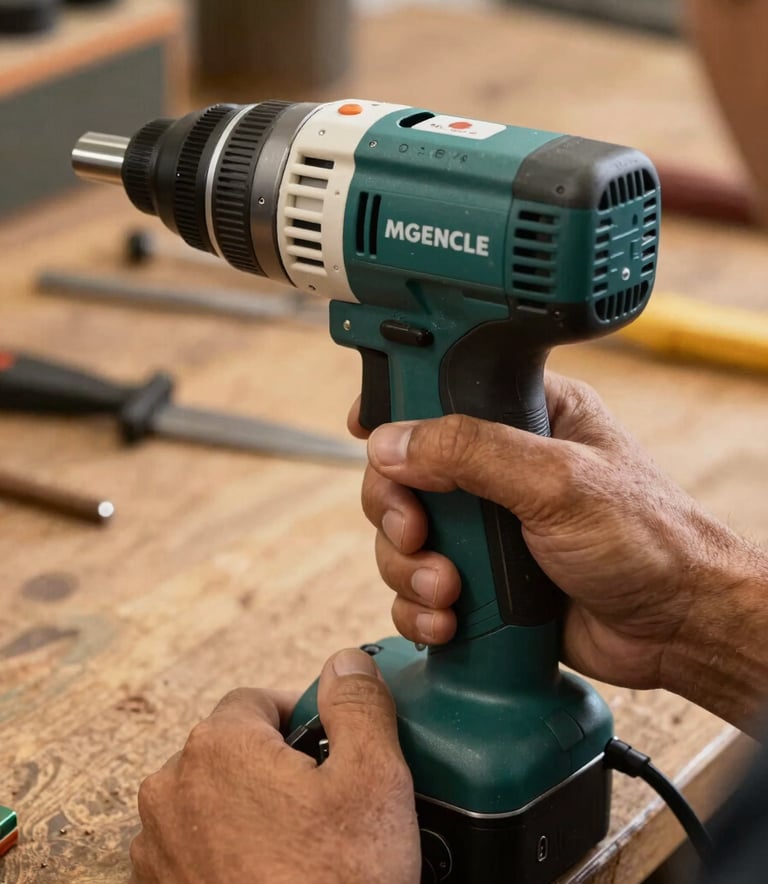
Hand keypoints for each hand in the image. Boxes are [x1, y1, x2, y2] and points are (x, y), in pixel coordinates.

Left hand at [130, 649, 419, 883]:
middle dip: (276, 763)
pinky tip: (270, 873)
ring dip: (251, 805)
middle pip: (232, 747)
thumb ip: (358, 704)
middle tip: (323, 801)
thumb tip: (344, 662)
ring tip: (300, 843)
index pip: (257, 700)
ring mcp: (157, 846)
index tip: (330, 747)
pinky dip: (227, 847)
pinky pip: (196, 844)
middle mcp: (172, 788)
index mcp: (217, 746)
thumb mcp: (373, 779)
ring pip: (213, 796)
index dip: (300, 717)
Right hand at [351, 372, 754, 694]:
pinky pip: (420, 588)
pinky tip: (449, 620)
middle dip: (399, 513)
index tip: (366, 433)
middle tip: (418, 534)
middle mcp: (498, 468)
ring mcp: (487, 527)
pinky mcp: (482, 579)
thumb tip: (391, 443)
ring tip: (449, 590)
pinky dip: (420, 607)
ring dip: (409, 569)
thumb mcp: (559, 482)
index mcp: (525, 417)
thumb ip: (472, 453)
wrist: (677, 627)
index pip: (440, 395)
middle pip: (403, 475)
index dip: (396, 413)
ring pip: (403, 537)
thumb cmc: (649, 541)